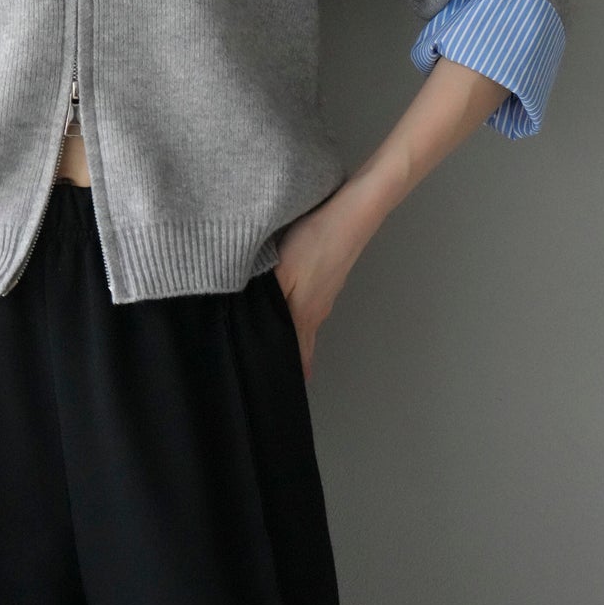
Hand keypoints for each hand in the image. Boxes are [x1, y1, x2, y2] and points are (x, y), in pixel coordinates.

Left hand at [271, 181, 378, 383]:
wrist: (351, 213)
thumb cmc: (312, 244)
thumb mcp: (281, 275)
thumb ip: (266, 305)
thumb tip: (252, 338)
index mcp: (305, 316)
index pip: (298, 356)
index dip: (287, 373)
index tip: (276, 391)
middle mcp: (318, 309)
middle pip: (303, 343)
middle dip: (289, 359)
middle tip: (273, 374)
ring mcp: (326, 292)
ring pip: (306, 322)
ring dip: (292, 335)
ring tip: (276, 347)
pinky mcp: (328, 274)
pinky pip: (310, 303)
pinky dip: (296, 313)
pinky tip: (287, 307)